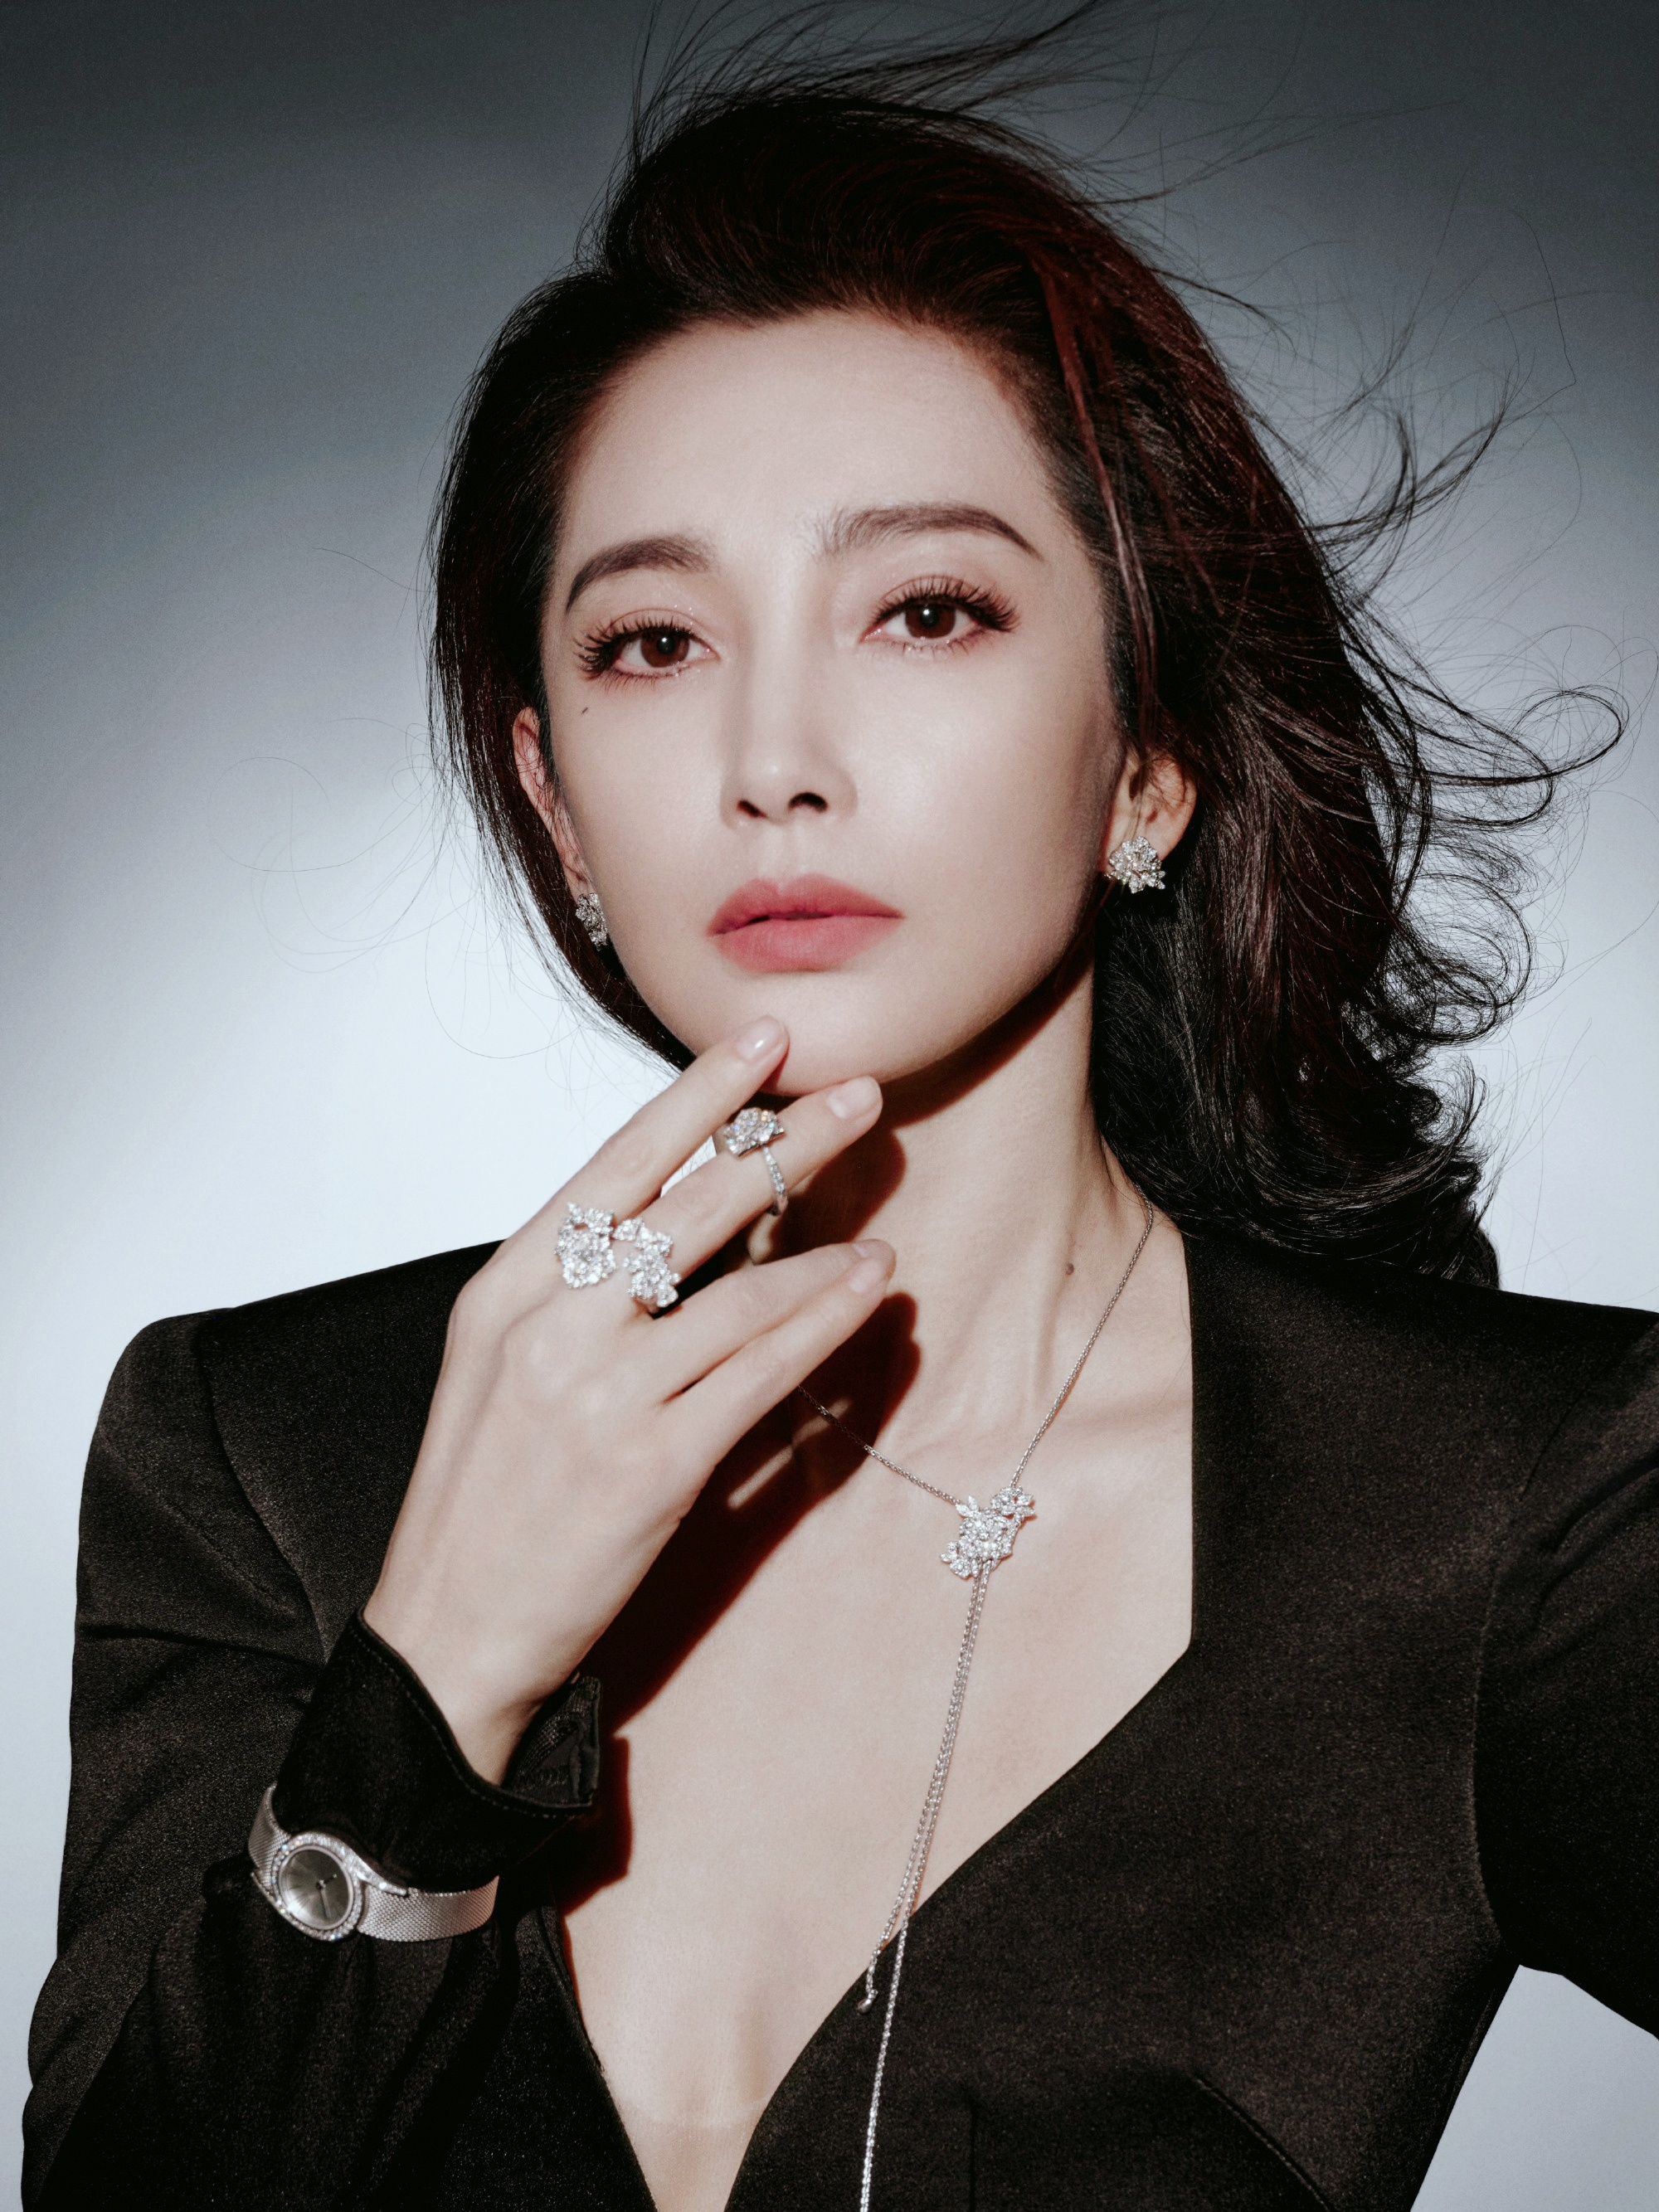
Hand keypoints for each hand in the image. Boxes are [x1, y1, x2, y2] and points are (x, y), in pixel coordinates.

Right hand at [363, 1017, 890, 1781]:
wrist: (447, 1632)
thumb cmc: (480, 1498)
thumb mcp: (499, 1367)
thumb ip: (572, 1292)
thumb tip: (668, 1226)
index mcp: (507, 1288)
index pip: (616, 1165)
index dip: (698, 1097)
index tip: (763, 1041)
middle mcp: (550, 1325)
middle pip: (687, 1205)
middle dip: (783, 1140)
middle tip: (856, 1091)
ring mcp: (600, 1394)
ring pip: (736, 1289)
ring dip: (820, 1244)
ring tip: (879, 1212)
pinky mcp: (653, 1465)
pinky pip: (760, 1375)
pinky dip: (821, 1323)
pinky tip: (865, 1290)